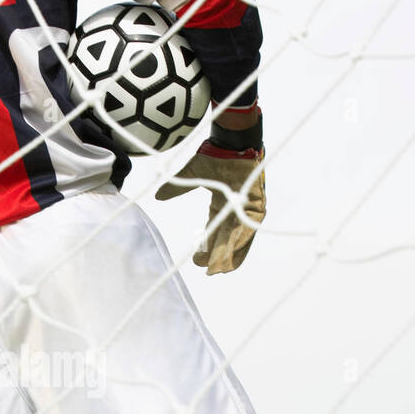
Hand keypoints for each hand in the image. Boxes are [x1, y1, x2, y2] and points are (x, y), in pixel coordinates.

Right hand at [156, 139, 265, 273]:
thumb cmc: (215, 154)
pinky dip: (241, 241)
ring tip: (220, 269)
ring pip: (239, 237)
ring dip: (230, 254)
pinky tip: (232, 253)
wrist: (231, 141)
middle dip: (219, 256)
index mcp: (221, 203)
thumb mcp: (191, 175)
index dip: (208, 247)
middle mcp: (235, 208)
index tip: (199, 262)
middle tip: (210, 272)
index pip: (215, 232)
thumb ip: (176, 188)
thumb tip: (158, 196)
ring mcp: (246, 207)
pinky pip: (248, 228)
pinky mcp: (256, 204)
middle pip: (227, 238)